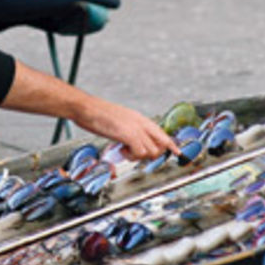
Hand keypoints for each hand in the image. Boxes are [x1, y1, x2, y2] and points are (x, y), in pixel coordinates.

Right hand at [0, 61, 179, 160]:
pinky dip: (131, 156)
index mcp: (139, 118)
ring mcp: (135, 128)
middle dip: (151, 154)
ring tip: (123, 150)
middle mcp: (141, 122)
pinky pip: (139, 152)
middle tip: (134, 154)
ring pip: (151, 151)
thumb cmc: (97, 115)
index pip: (161, 132)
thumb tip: (130, 142)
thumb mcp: (118, 120)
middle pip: (160, 144)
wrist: (86, 108)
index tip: (178, 152)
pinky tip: (121, 150)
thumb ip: (128, 129)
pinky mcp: (128, 134)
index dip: (171, 144)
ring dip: (138, 156)